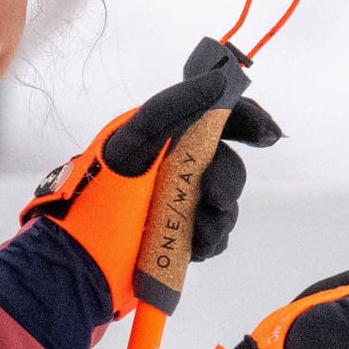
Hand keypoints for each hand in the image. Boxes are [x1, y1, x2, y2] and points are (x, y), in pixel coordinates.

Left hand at [22, 62, 280, 317]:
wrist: (80, 266)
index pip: (212, 116)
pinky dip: (211, 239)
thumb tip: (220, 81)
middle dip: (227, 180)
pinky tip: (195, 246)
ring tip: (201, 231)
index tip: (267, 135)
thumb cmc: (101, 200)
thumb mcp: (133, 144)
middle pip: (223, 162)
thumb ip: (174, 107)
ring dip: (219, 215)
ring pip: (222, 201)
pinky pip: (213, 233)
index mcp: (159, 136)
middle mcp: (170, 166)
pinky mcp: (178, 237)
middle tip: (214, 198)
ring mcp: (175, 203)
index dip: (245, 120)